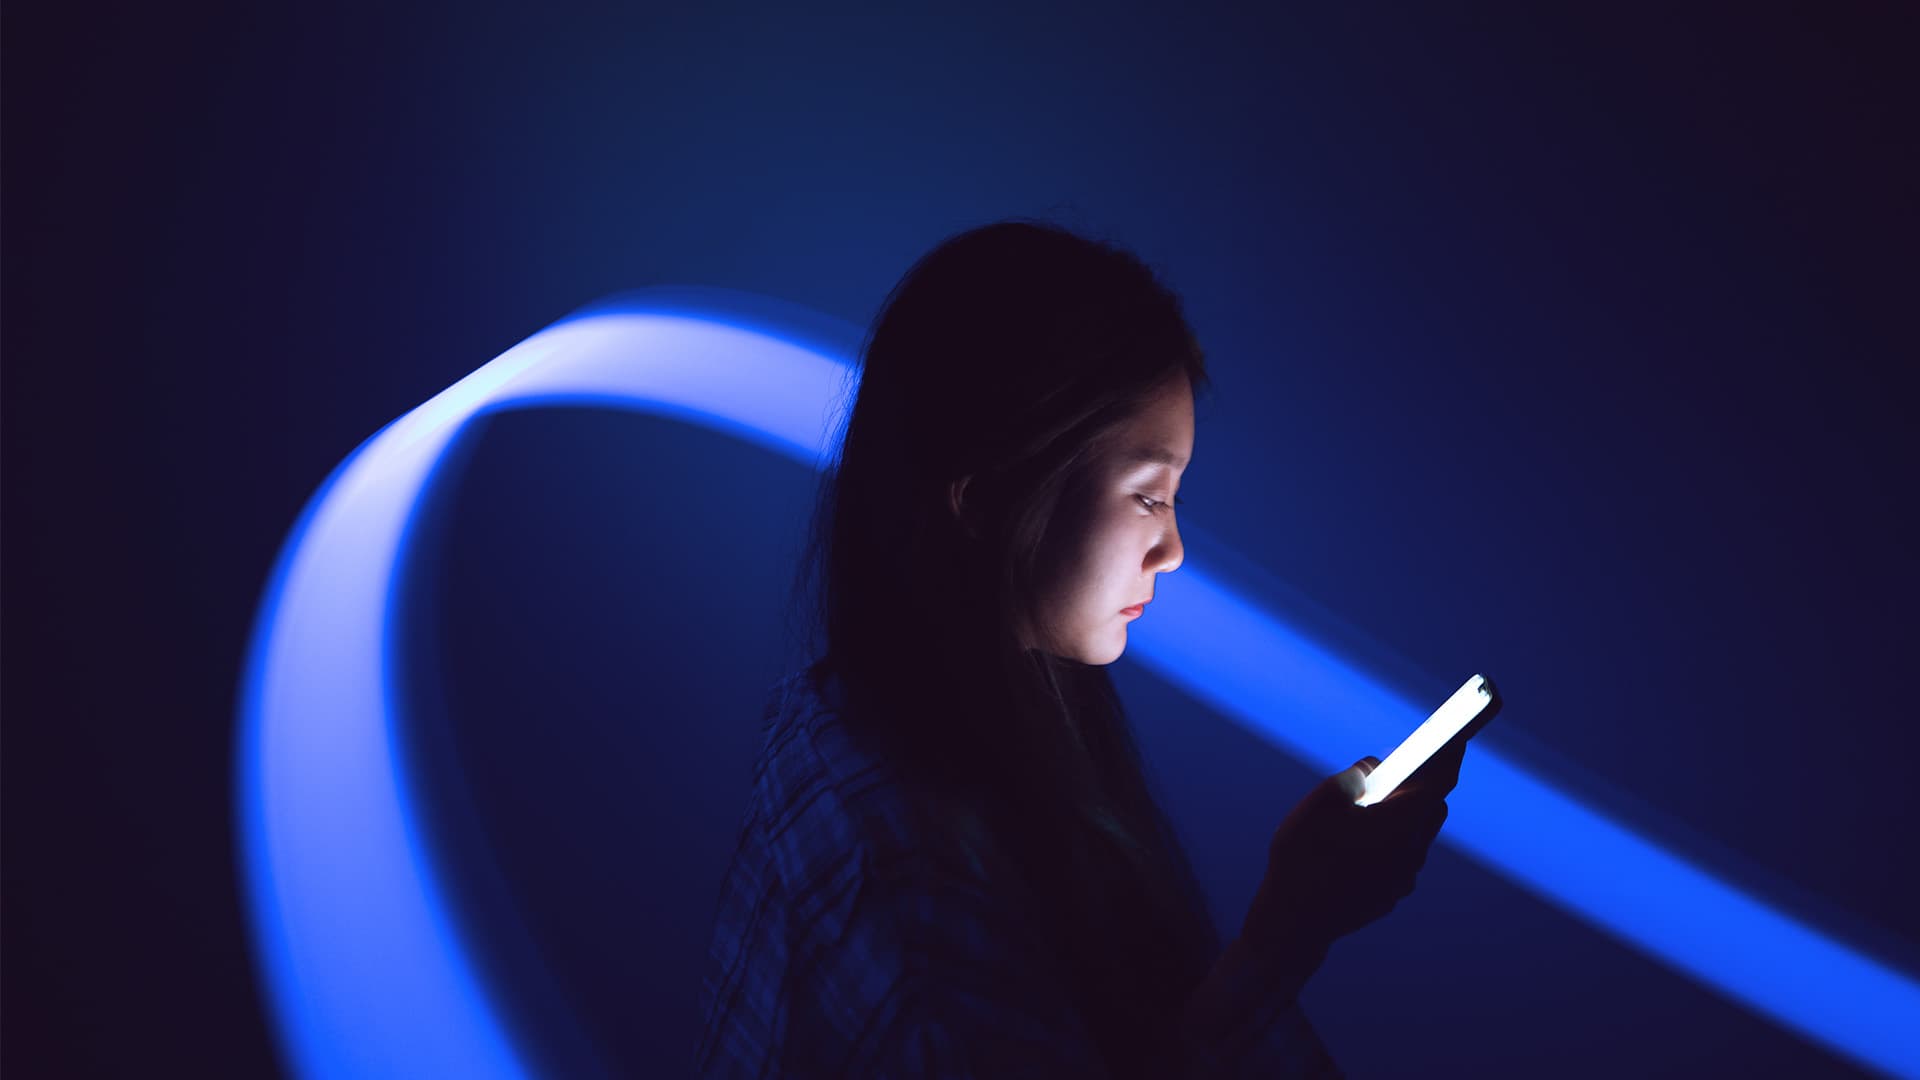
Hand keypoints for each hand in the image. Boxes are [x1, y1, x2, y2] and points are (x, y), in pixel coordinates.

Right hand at [1237, 737, 1464, 962]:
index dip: (1450, 755)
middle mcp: (1412, 852)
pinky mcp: (1389, 896)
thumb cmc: (1306, 856)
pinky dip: (1383, 846)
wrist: (1293, 922)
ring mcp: (1403, 879)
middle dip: (1416, 789)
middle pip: (1429, 809)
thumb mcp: (1323, 800)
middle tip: (1390, 776)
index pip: (1440, 780)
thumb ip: (1355, 775)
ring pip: (1412, 837)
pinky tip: (1348, 848)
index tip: (1456, 738)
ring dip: (1395, 820)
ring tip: (1357, 815)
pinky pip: (1396, 861)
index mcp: (1403, 823)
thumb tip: (1373, 771)